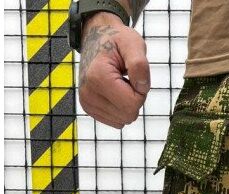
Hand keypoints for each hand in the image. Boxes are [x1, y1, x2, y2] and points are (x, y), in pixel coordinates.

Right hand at [78, 12, 149, 127]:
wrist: (97, 39)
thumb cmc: (116, 40)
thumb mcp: (133, 44)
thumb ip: (140, 64)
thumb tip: (142, 88)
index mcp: (98, 77)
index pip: (133, 104)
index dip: (140, 91)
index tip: (133, 75)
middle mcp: (88, 93)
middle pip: (128, 115)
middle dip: (135, 98)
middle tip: (127, 79)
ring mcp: (87, 102)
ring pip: (123, 120)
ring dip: (127, 103)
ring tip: (119, 83)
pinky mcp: (89, 108)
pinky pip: (116, 121)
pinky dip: (119, 108)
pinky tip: (113, 91)